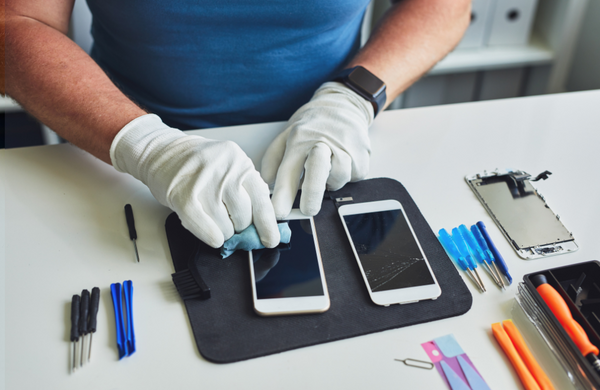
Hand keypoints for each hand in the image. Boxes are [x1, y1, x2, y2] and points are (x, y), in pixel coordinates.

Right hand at [110, 114, 279, 247]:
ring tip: (213, 220)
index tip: (270, 240)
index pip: (262, 200)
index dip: (268, 225)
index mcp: (242, 162)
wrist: (162, 152)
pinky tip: (212, 237)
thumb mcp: (229, 169)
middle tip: (228, 220)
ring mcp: (205, 181)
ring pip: (225, 225)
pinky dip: (210, 236)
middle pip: (244, 216)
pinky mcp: (184, 194)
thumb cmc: (198, 166)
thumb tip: (260, 226)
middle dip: (238, 227)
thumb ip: (246, 192)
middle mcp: (226, 169)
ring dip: (221, 232)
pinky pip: (204, 226)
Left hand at [261, 82, 373, 218]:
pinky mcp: (362, 156)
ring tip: (326, 170)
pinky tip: (340, 163)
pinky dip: (345, 176)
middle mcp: (322, 142)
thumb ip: (273, 158)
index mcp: (299, 139)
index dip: (283, 195)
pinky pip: (353, 177)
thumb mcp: (286, 134)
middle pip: (317, 171)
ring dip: (330, 182)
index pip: (289, 171)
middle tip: (308, 211)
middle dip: (311, 194)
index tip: (279, 213)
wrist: (344, 104)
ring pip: (338, 177)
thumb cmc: (313, 123)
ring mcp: (345, 148)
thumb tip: (267, 183)